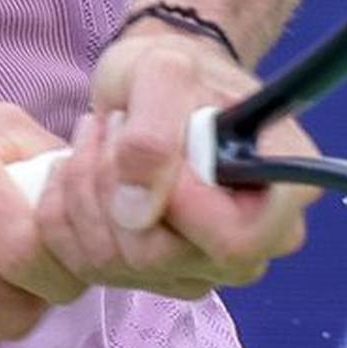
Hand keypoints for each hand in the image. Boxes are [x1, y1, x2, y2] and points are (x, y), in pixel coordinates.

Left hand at [36, 24, 317, 298]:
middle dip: (113, 187)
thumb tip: (136, 211)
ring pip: (115, 264)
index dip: (181, 204)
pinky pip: (86, 266)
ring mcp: (202, 268)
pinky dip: (65, 211)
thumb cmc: (180, 74)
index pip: (234, 242)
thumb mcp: (165, 71)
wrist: (159, 86)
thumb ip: (154, 133)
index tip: (151, 149)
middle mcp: (251, 247)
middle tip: (112, 129)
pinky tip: (83, 169)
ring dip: (84, 191)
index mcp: (281, 195)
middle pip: (161, 258)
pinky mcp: (153, 276)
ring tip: (100, 139)